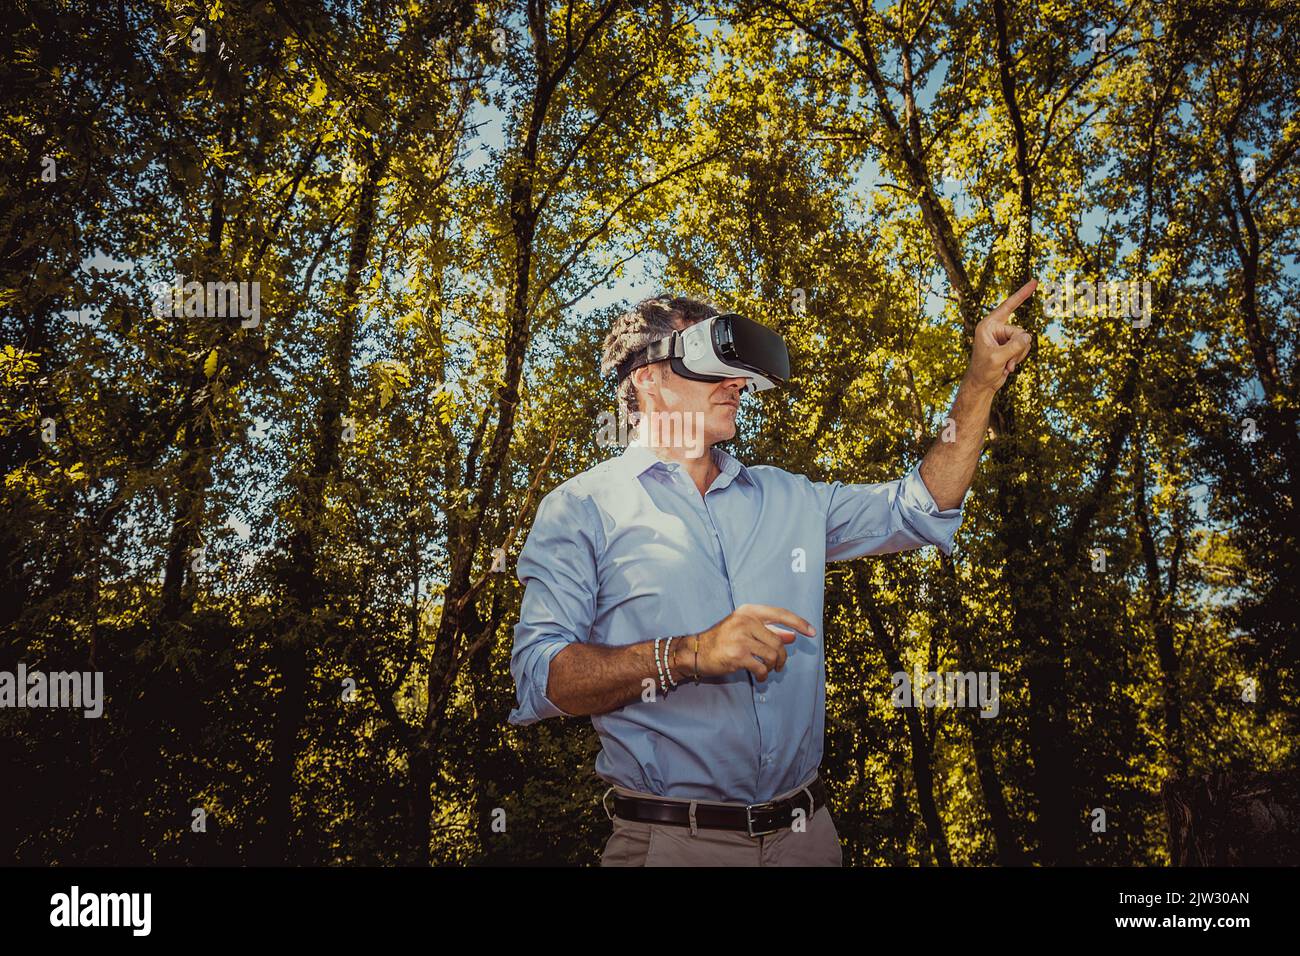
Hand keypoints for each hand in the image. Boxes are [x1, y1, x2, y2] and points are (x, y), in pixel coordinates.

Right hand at [693, 604, 814, 680]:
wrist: (695, 651)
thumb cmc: (722, 640)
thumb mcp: (744, 629)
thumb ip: (768, 631)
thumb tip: (792, 637)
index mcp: (748, 611)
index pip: (780, 613)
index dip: (798, 622)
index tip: (812, 632)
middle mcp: (745, 621)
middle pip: (778, 641)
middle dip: (781, 657)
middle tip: (778, 665)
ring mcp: (741, 638)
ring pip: (771, 655)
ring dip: (772, 667)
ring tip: (767, 670)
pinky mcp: (737, 655)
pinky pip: (761, 667)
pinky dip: (763, 675)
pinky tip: (758, 677)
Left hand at [967, 279, 1036, 393]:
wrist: (982, 384)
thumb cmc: (983, 371)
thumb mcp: (998, 358)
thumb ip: (1014, 346)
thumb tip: (1028, 335)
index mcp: (988, 325)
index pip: (1008, 306)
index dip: (1022, 294)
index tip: (1034, 282)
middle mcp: (995, 328)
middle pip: (1020, 331)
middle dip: (1017, 348)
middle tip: (1006, 361)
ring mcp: (1003, 337)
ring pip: (1024, 340)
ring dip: (1018, 355)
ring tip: (1006, 365)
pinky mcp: (1009, 345)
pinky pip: (1024, 347)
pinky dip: (1019, 358)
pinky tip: (1008, 367)